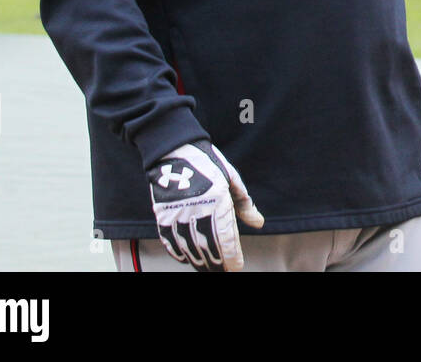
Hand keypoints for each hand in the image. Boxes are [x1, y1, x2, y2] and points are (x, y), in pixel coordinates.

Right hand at [147, 142, 263, 271]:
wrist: (173, 150)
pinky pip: (170, 242)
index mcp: (218, 199)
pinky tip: (187, 259)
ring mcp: (177, 214)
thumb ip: (244, 204)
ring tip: (209, 269)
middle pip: (208, 247)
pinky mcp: (162, 215)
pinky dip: (180, 253)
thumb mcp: (231, 178)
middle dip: (217, 264)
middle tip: (224, 271)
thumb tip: (258, 223)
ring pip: (190, 248)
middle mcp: (197, 210)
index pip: (226, 237)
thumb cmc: (206, 162)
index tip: (236, 267)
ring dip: (200, 262)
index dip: (232, 256)